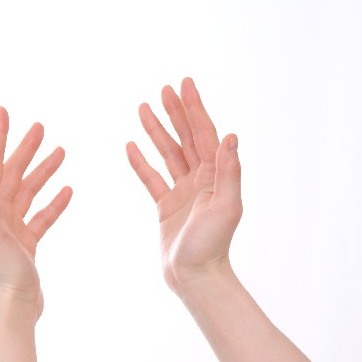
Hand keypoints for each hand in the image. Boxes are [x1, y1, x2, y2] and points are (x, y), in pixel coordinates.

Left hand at [0, 107, 71, 318]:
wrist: (13, 305)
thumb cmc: (1, 271)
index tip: (3, 111)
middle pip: (12, 172)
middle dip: (25, 148)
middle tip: (40, 127)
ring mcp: (11, 227)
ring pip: (29, 190)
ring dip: (43, 171)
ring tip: (61, 152)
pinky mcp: (26, 241)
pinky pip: (42, 215)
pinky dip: (55, 202)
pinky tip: (68, 191)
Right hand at [126, 78, 241, 296]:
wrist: (194, 277)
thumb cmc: (211, 245)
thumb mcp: (226, 208)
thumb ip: (228, 172)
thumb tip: (230, 135)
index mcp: (216, 176)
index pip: (205, 134)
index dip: (194, 108)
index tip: (184, 84)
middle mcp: (201, 180)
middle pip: (187, 138)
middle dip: (175, 113)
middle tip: (163, 89)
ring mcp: (183, 192)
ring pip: (168, 154)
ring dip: (156, 132)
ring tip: (142, 109)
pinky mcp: (166, 206)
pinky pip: (151, 179)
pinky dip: (141, 163)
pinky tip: (130, 146)